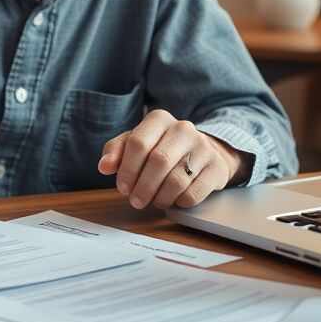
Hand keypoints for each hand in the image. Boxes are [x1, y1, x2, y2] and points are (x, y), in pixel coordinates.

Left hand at [97, 109, 246, 209]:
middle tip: (136, 201)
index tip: (123, 187)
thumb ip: (116, 152)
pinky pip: (194, 192)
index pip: (138, 143)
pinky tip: (175, 200)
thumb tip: (104, 166)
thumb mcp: (136, 144)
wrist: (203, 152)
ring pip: (177, 180)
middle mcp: (183, 128)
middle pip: (158, 162)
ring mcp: (203, 147)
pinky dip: (180, 202)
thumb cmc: (162, 149)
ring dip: (161, 198)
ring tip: (154, 202)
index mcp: (159, 119)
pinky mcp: (216, 167)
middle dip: (143, 187)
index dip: (127, 170)